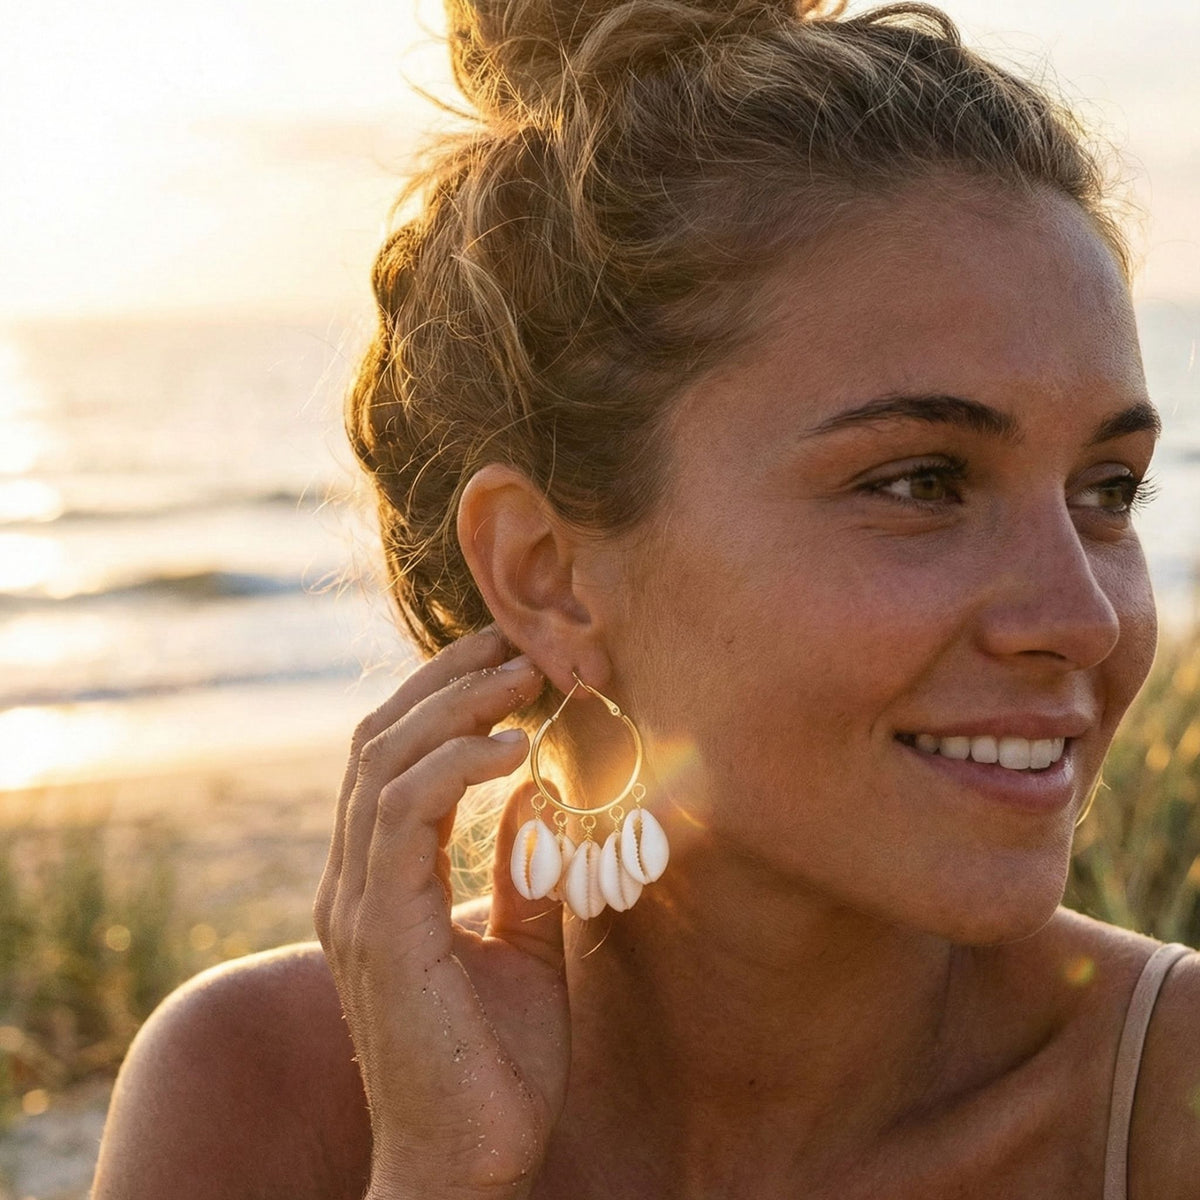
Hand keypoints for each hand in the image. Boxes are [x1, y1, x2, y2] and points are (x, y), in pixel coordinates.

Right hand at [314, 629, 569, 1198]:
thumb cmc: (495, 1063)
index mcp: (381, 882)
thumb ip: (521, 868)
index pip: (392, 759)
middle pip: (379, 741)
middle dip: (446, 682)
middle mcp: (354, 882)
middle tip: (515, 645)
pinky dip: (453, 767)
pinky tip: (512, 746)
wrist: (469, 1163)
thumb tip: (538, 789)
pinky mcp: (378, 928)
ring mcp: (358, 903)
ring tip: (522, 676)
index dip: (442, 699)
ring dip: (453, 707)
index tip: (506, 661)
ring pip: (384, 764)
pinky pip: (402, 816)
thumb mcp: (524, 945)